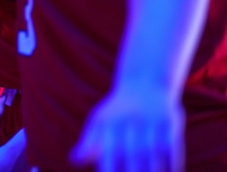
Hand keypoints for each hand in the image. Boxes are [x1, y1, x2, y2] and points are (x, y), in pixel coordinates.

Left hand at [70, 85, 184, 171]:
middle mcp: (130, 118)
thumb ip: (88, 143)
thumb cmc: (117, 112)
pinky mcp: (170, 120)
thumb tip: (73, 160)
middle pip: (135, 154)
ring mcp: (151, 119)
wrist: (145, 83)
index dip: (111, 170)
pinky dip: (172, 165)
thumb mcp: (99, 121)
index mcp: (109, 121)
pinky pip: (172, 147)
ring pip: (156, 152)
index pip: (110, 152)